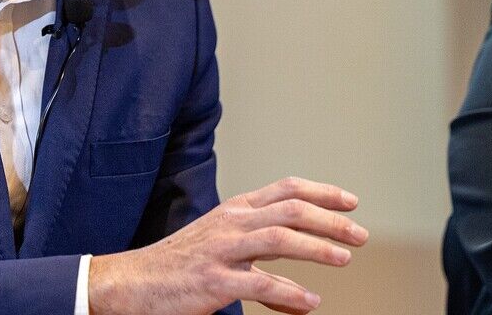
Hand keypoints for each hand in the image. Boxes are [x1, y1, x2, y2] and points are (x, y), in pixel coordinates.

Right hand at [88, 176, 367, 314]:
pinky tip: (310, 302)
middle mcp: (230, 223)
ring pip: (278, 238)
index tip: (350, 201)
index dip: (321, 192)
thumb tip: (305, 294)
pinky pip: (258, 283)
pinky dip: (289, 293)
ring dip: (317, 247)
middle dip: (330, 219)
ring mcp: (221, 250)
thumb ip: (264, 265)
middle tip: (360, 233)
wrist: (132, 283)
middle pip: (289, 209)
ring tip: (344, 258)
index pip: (285, 189)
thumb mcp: (222, 250)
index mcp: (233, 211)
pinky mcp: (213, 281)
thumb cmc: (180, 267)